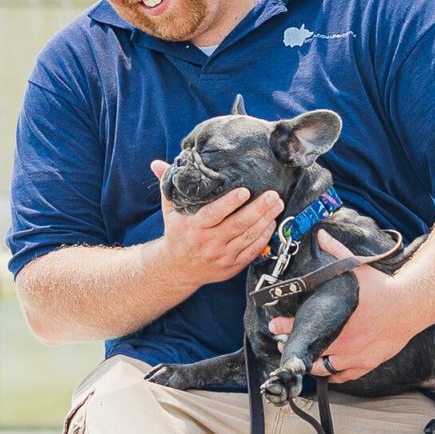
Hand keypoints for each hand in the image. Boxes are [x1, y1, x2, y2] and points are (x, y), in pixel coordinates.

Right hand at [150, 159, 280, 285]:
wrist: (177, 269)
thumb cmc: (177, 234)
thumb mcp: (170, 211)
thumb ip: (167, 186)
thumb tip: (157, 164)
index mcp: (194, 227)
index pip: (214, 214)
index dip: (230, 203)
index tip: (245, 191)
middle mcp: (209, 243)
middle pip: (238, 225)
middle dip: (258, 209)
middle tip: (273, 195)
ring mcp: (222, 256)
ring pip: (248, 237)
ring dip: (266, 221)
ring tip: (277, 205)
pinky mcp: (232, 265)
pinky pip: (252, 251)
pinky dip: (264, 237)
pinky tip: (271, 223)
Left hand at [274, 264, 421, 380]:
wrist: (410, 306)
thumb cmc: (383, 289)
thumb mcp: (357, 268)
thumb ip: (337, 252)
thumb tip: (322, 235)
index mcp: (335, 318)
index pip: (301, 325)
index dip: (284, 326)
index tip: (274, 325)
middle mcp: (341, 339)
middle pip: (308, 349)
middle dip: (293, 347)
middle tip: (284, 344)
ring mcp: (353, 354)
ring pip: (323, 368)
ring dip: (310, 364)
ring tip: (303, 358)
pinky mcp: (366, 363)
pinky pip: (343, 376)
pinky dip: (332, 375)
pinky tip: (326, 370)